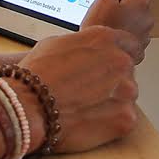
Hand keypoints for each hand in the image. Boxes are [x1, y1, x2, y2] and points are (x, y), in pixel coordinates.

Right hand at [17, 26, 138, 153]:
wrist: (30, 105)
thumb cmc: (37, 74)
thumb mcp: (55, 43)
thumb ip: (81, 45)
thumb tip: (87, 53)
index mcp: (104, 39)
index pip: (128, 43)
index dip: (117, 54)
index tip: (111, 63)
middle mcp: (121, 61)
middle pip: (126, 70)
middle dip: (112, 78)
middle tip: (87, 88)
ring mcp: (127, 91)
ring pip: (126, 94)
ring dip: (112, 99)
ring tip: (85, 105)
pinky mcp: (127, 117)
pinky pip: (124, 117)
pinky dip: (110, 120)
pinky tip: (88, 118)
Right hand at [81, 0, 155, 63]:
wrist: (99, 55)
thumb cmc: (100, 26)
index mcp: (141, 2)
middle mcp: (148, 17)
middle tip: (111, 5)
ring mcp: (146, 32)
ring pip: (139, 16)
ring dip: (128, 16)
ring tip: (109, 20)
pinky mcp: (140, 45)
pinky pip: (135, 31)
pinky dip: (126, 29)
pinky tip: (113, 30)